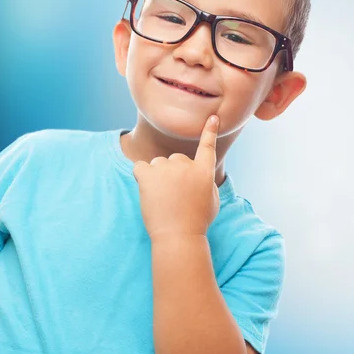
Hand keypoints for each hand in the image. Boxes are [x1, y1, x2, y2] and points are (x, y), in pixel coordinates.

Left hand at [133, 116, 219, 240]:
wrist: (179, 236)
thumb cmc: (197, 222)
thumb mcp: (212, 201)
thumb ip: (207, 183)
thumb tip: (199, 174)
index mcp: (205, 172)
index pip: (208, 146)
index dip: (210, 131)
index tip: (213, 117)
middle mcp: (187, 165)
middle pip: (176, 159)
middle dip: (173, 173)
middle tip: (174, 197)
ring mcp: (168, 168)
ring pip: (158, 164)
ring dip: (157, 177)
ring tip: (162, 198)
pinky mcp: (149, 174)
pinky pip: (140, 167)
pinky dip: (141, 177)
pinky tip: (147, 192)